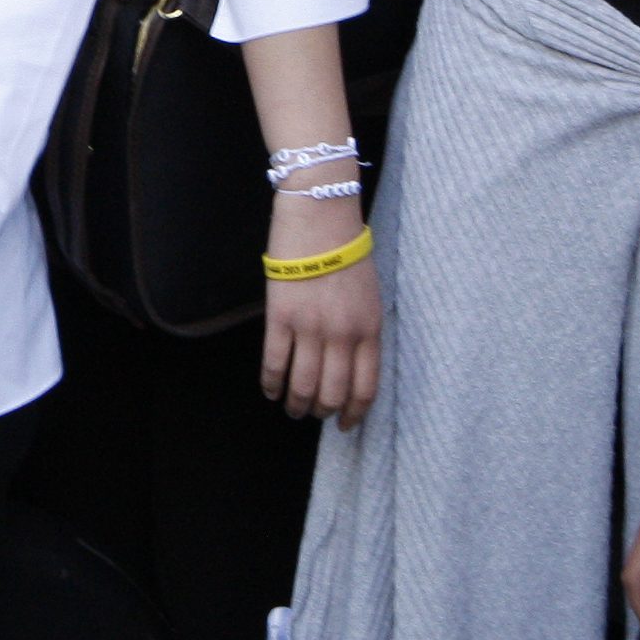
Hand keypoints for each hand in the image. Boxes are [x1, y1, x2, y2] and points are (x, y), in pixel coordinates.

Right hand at [257, 186, 379, 428]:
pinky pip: (274, 362)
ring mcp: (311, 327)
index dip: (353, 413)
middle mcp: (343, 335)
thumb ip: (363, 331)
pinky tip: (269, 390)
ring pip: (302, 385)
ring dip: (296, 404)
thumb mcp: (370, 294)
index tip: (344, 425)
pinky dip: (270, 383)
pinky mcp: (281, 316)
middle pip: (332, 393)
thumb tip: (350, 365)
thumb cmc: (347, 249)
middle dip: (322, 412)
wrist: (320, 214)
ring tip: (291, 409)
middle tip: (313, 414)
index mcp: (369, 329)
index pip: (365, 388)